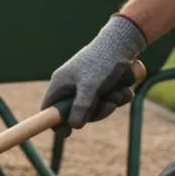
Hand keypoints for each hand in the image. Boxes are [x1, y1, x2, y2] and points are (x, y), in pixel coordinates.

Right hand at [41, 15, 147, 135]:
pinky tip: (125, 90)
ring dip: (109, 104)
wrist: (123, 41)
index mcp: (61, 83)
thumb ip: (81, 107)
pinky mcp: (101, 83)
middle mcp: (71, 85)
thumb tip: (74, 126)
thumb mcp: (91, 86)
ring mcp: (86, 85)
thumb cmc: (102, 61)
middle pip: (75, 112)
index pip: (49, 109)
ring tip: (120, 93)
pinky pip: (106, 99)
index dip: (55, 122)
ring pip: (94, 107)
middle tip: (108, 107)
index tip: (66, 134)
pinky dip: (117, 97)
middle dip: (95, 112)